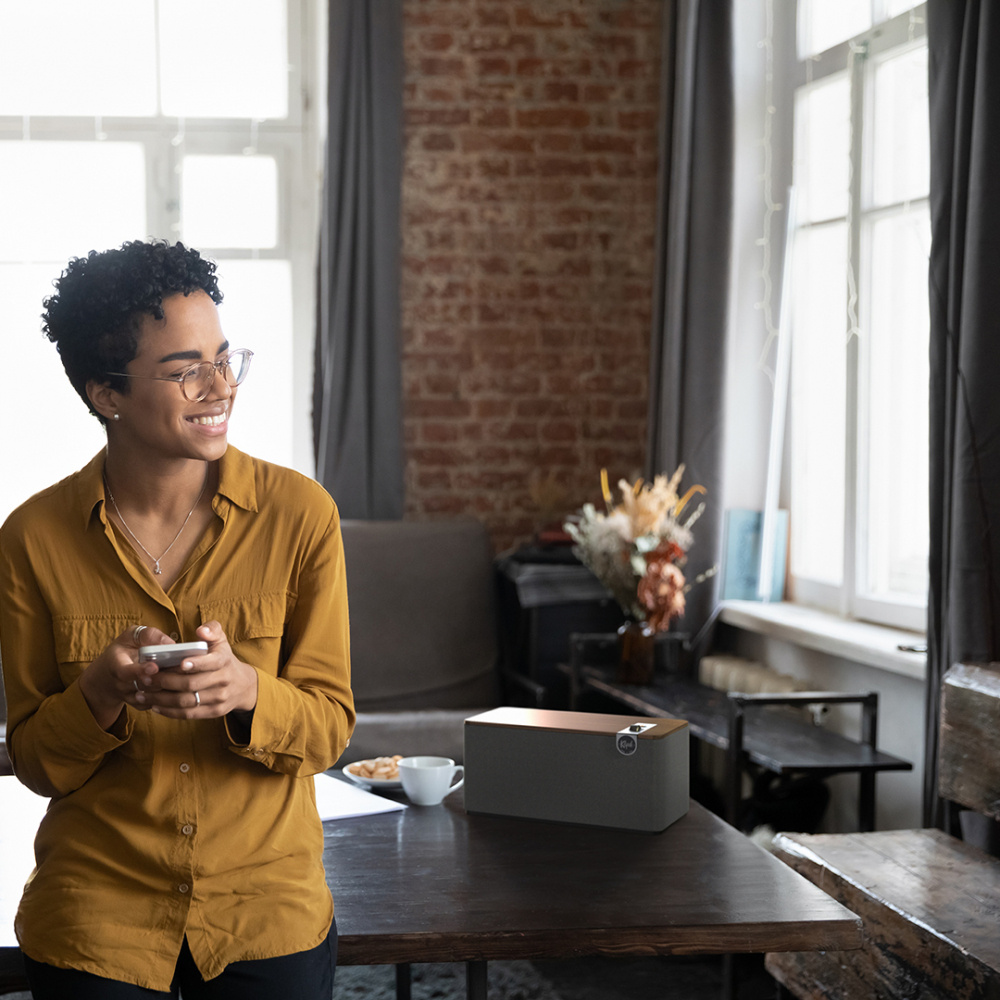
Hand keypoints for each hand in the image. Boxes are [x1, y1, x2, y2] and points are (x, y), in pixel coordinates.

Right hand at [78, 624, 175, 729]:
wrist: (106, 677)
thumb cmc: (122, 651)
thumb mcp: (129, 637)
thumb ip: (147, 635)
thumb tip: (170, 642)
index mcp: (116, 666)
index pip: (126, 672)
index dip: (140, 671)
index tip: (154, 667)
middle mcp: (122, 685)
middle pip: (143, 686)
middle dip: (162, 678)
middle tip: (181, 669)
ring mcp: (130, 697)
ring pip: (152, 697)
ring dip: (168, 687)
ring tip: (184, 675)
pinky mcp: (140, 704)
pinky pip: (155, 704)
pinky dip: (168, 697)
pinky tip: (179, 686)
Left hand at [144, 620, 258, 719]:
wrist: (242, 685)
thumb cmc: (224, 658)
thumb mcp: (222, 641)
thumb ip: (212, 630)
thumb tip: (201, 631)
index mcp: (224, 660)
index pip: (211, 662)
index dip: (196, 663)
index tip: (179, 663)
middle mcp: (224, 680)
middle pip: (191, 684)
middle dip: (165, 682)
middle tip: (145, 679)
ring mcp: (219, 698)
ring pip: (186, 701)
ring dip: (161, 699)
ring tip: (142, 695)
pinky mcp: (214, 712)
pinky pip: (188, 714)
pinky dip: (169, 711)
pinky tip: (155, 706)